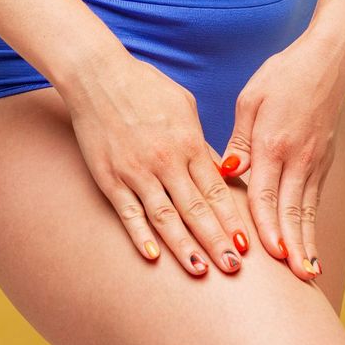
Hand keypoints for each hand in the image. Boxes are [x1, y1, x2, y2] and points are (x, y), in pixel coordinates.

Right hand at [60, 53, 250, 275]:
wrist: (98, 74)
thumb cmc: (145, 86)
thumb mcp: (184, 106)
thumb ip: (201, 141)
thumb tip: (218, 169)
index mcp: (188, 143)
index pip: (215, 191)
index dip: (231, 219)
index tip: (246, 243)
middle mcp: (165, 161)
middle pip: (196, 210)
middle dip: (216, 241)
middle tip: (234, 267)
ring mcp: (135, 172)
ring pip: (164, 218)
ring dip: (184, 246)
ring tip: (200, 270)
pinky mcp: (109, 178)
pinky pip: (128, 213)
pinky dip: (141, 236)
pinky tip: (154, 257)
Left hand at [221, 27, 344, 279]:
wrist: (329, 61)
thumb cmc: (284, 75)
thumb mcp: (251, 99)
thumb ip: (239, 140)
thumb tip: (226, 172)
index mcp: (274, 142)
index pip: (267, 193)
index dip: (266, 226)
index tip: (268, 254)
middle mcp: (298, 157)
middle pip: (292, 210)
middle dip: (292, 246)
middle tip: (295, 279)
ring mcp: (314, 161)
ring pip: (307, 210)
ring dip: (307, 242)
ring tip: (308, 273)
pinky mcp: (323, 161)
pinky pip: (314, 199)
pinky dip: (312, 225)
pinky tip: (310, 245)